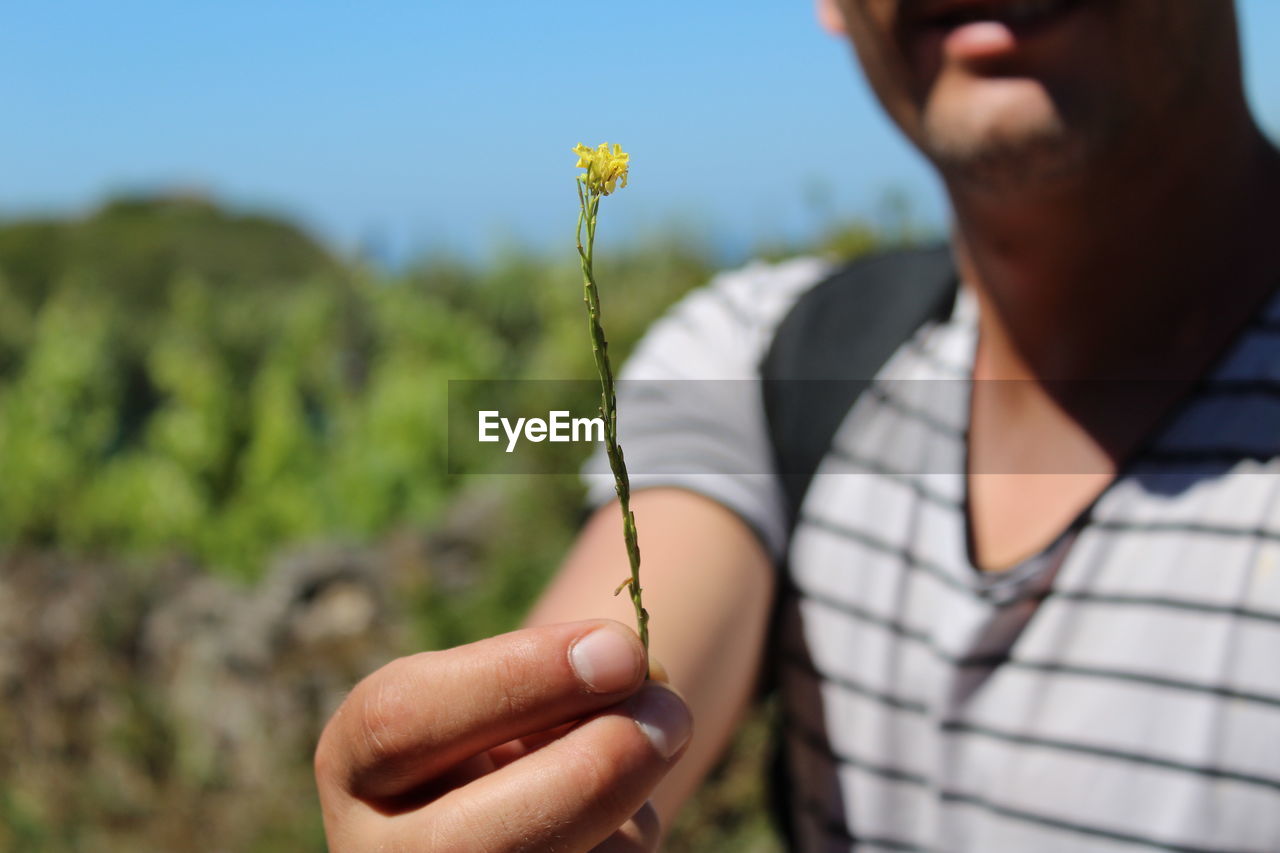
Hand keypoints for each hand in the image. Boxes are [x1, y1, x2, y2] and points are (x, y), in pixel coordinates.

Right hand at [314, 620, 691, 851]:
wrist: (518, 808)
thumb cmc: (519, 726)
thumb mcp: (513, 689)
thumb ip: (555, 678)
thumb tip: (633, 673)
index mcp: (358, 763)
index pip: (402, 719)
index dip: (518, 678)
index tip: (620, 648)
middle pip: (463, 841)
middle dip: (588, 772)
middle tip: (672, 714)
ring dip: (628, 812)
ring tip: (663, 739)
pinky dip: (626, 843)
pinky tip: (620, 817)